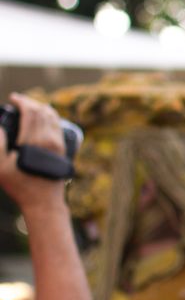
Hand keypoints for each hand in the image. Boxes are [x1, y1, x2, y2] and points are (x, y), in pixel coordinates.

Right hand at [0, 93, 67, 210]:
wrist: (44, 201)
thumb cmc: (20, 185)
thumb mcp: (0, 167)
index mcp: (35, 141)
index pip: (31, 112)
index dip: (22, 101)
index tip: (13, 98)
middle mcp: (50, 139)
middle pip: (42, 112)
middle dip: (30, 102)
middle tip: (19, 100)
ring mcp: (59, 144)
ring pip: (53, 117)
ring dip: (41, 107)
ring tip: (30, 106)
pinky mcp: (63, 150)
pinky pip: (58, 126)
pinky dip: (51, 116)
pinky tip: (44, 116)